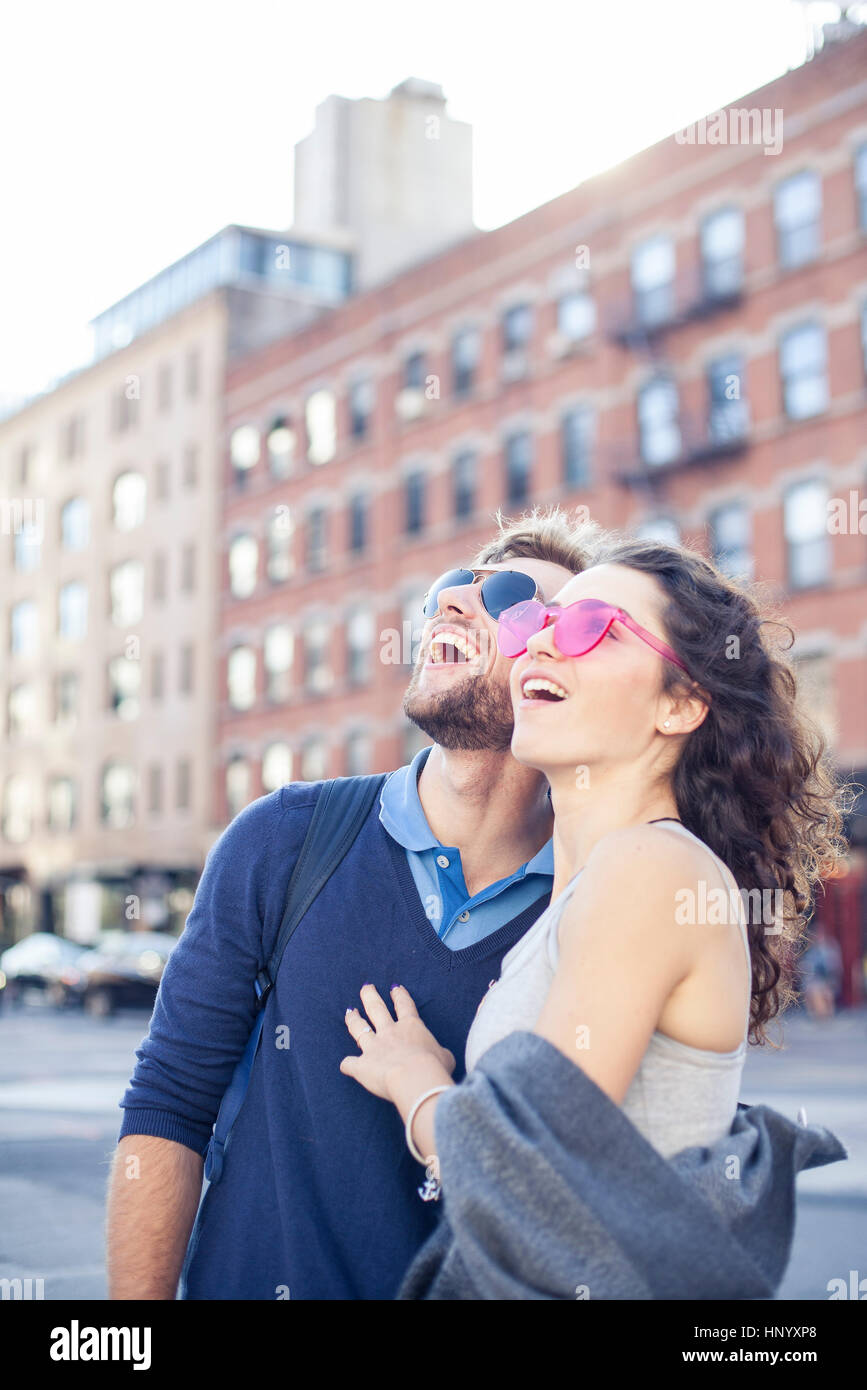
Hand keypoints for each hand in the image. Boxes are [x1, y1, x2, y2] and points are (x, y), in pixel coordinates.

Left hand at [340, 984, 455, 1100]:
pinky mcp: (362, 1065)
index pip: (404, 1005)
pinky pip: (349, 1063)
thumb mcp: (445, 1056)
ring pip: (359, 1028)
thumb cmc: (434, 1067)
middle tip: (366, 987)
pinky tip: (346, 1065)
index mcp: (411, 1027)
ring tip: (349, 1012)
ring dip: (353, 1019)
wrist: (415, 1078)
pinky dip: (347, 1064)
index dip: (399, 995)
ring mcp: (373, 1047)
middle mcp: (389, 1032)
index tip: (395, 987)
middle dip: (370, 996)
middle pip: (376, 1008)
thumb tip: (441, 1056)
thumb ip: (439, 1052)